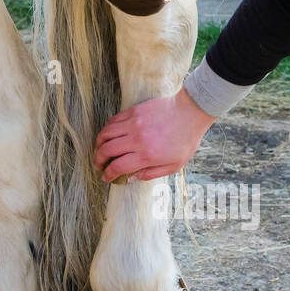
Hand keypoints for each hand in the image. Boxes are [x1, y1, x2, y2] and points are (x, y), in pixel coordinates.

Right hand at [94, 87, 214, 182]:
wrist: (191, 112)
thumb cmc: (185, 140)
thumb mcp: (173, 166)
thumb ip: (150, 174)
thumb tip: (130, 179)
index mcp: (147, 155)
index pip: (118, 167)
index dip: (108, 174)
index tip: (106, 177)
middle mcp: (137, 139)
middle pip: (107, 151)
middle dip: (99, 161)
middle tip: (99, 165)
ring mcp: (133, 123)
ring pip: (105, 134)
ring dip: (98, 145)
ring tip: (99, 151)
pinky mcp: (133, 111)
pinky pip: (112, 121)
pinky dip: (107, 130)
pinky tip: (109, 136)